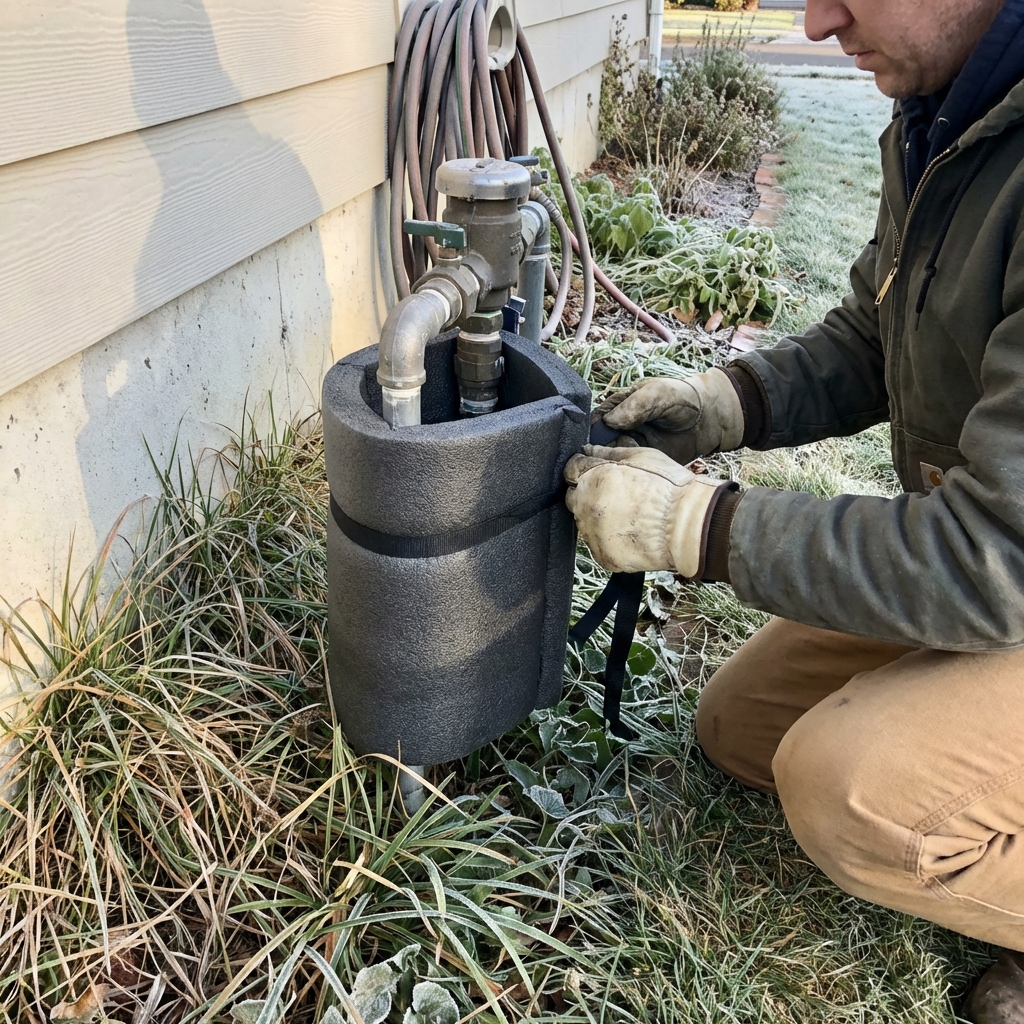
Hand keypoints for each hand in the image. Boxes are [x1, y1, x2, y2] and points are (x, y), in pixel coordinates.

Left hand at [564, 445, 731, 576]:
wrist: (687, 527)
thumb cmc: (669, 490)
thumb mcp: (643, 456)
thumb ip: (611, 452)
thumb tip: (590, 450)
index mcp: (593, 479)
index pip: (571, 469)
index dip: (584, 468)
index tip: (596, 472)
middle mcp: (586, 508)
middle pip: (575, 498)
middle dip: (589, 494)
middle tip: (618, 496)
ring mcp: (593, 535)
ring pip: (586, 524)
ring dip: (600, 519)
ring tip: (630, 517)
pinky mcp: (604, 557)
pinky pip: (600, 546)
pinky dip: (611, 541)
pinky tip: (632, 534)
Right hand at [594, 368, 743, 463]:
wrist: (711, 418)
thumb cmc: (682, 398)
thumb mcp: (657, 394)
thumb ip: (634, 406)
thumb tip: (609, 421)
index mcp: (617, 409)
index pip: (594, 422)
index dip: (589, 434)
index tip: (588, 445)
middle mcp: (620, 430)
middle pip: (599, 446)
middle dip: (599, 454)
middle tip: (605, 460)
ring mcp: (632, 448)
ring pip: (613, 461)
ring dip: (615, 465)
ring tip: (623, 466)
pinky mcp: (645, 463)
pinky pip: (632, 472)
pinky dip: (630, 474)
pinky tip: (633, 474)